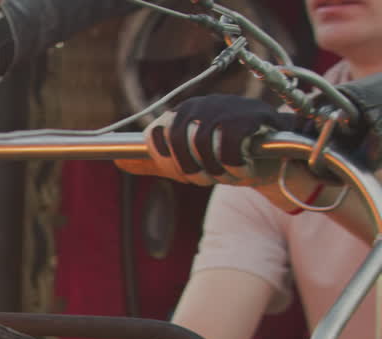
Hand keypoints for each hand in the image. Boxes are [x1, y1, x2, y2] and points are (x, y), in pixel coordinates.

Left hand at [118, 95, 294, 185]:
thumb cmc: (225, 156)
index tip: (184, 172)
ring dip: (214, 171)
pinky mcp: (251, 117)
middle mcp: (202, 105)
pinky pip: (230, 147)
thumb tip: (117, 161)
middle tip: (207, 178)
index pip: (157, 134)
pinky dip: (234, 166)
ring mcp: (226, 108)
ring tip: (227, 175)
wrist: (275, 157)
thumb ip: (156, 161)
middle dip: (190, 169)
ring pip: (202, 146)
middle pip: (177, 142)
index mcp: (184, 113)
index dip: (167, 160)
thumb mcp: (187, 160)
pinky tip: (243, 169)